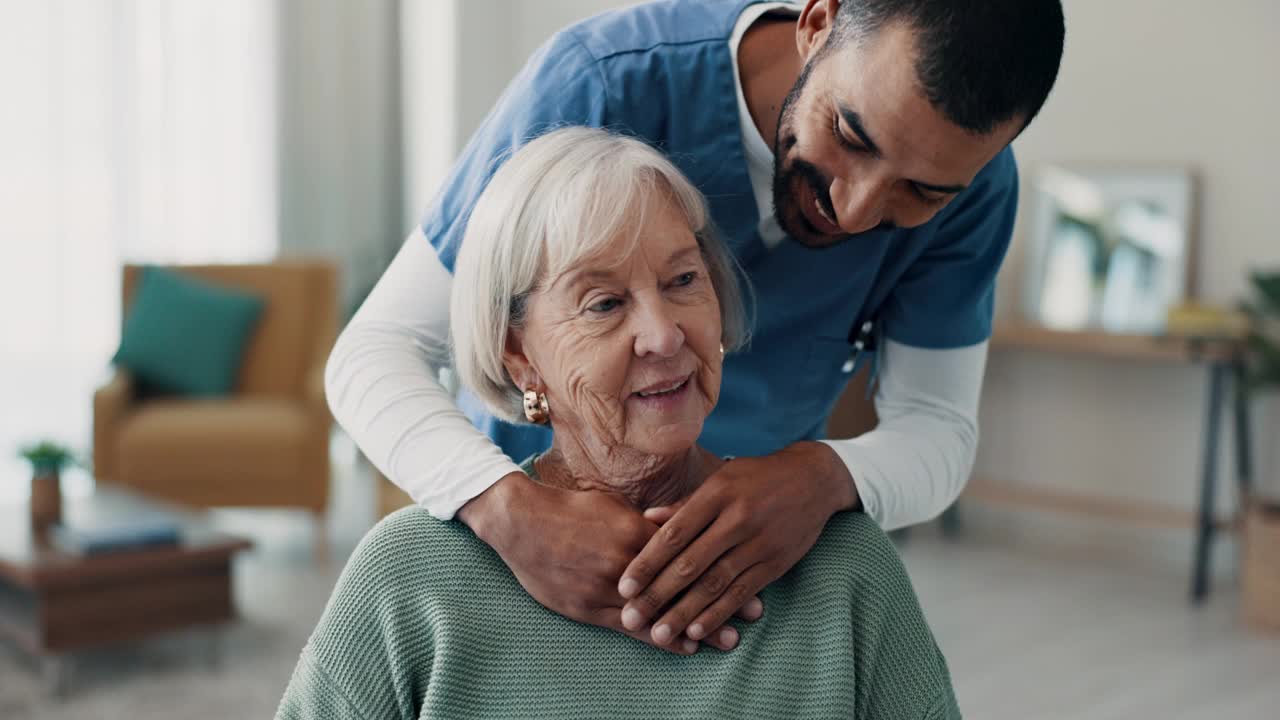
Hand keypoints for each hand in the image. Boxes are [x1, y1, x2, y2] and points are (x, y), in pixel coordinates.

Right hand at [458, 471, 760, 653]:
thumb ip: (647, 521)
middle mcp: (627, 562)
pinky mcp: (588, 608)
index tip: (753, 572)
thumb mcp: (615, 505)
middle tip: (757, 613)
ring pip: (662, 612)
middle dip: (722, 600)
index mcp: (636, 531)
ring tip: (730, 639)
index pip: (689, 550)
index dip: (722, 564)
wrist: (522, 524)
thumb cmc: (571, 510)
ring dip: (698, 626)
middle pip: (684, 584)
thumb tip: (678, 524)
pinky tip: (684, 648)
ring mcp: (607, 588)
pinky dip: (660, 638)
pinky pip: (631, 628)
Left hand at [617, 441, 857, 646]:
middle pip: (690, 564)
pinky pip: (741, 593)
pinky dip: (718, 614)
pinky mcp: (775, 563)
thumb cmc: (756, 477)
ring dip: (684, 613)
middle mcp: (736, 519)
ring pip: (714, 584)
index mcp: (716, 495)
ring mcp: (758, 543)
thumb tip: (646, 518)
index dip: (647, 563)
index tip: (624, 586)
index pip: (674, 534)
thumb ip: (684, 504)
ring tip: (658, 634)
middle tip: (631, 618)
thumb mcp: (720, 480)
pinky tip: (697, 631)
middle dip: (657, 595)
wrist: (813, 479)